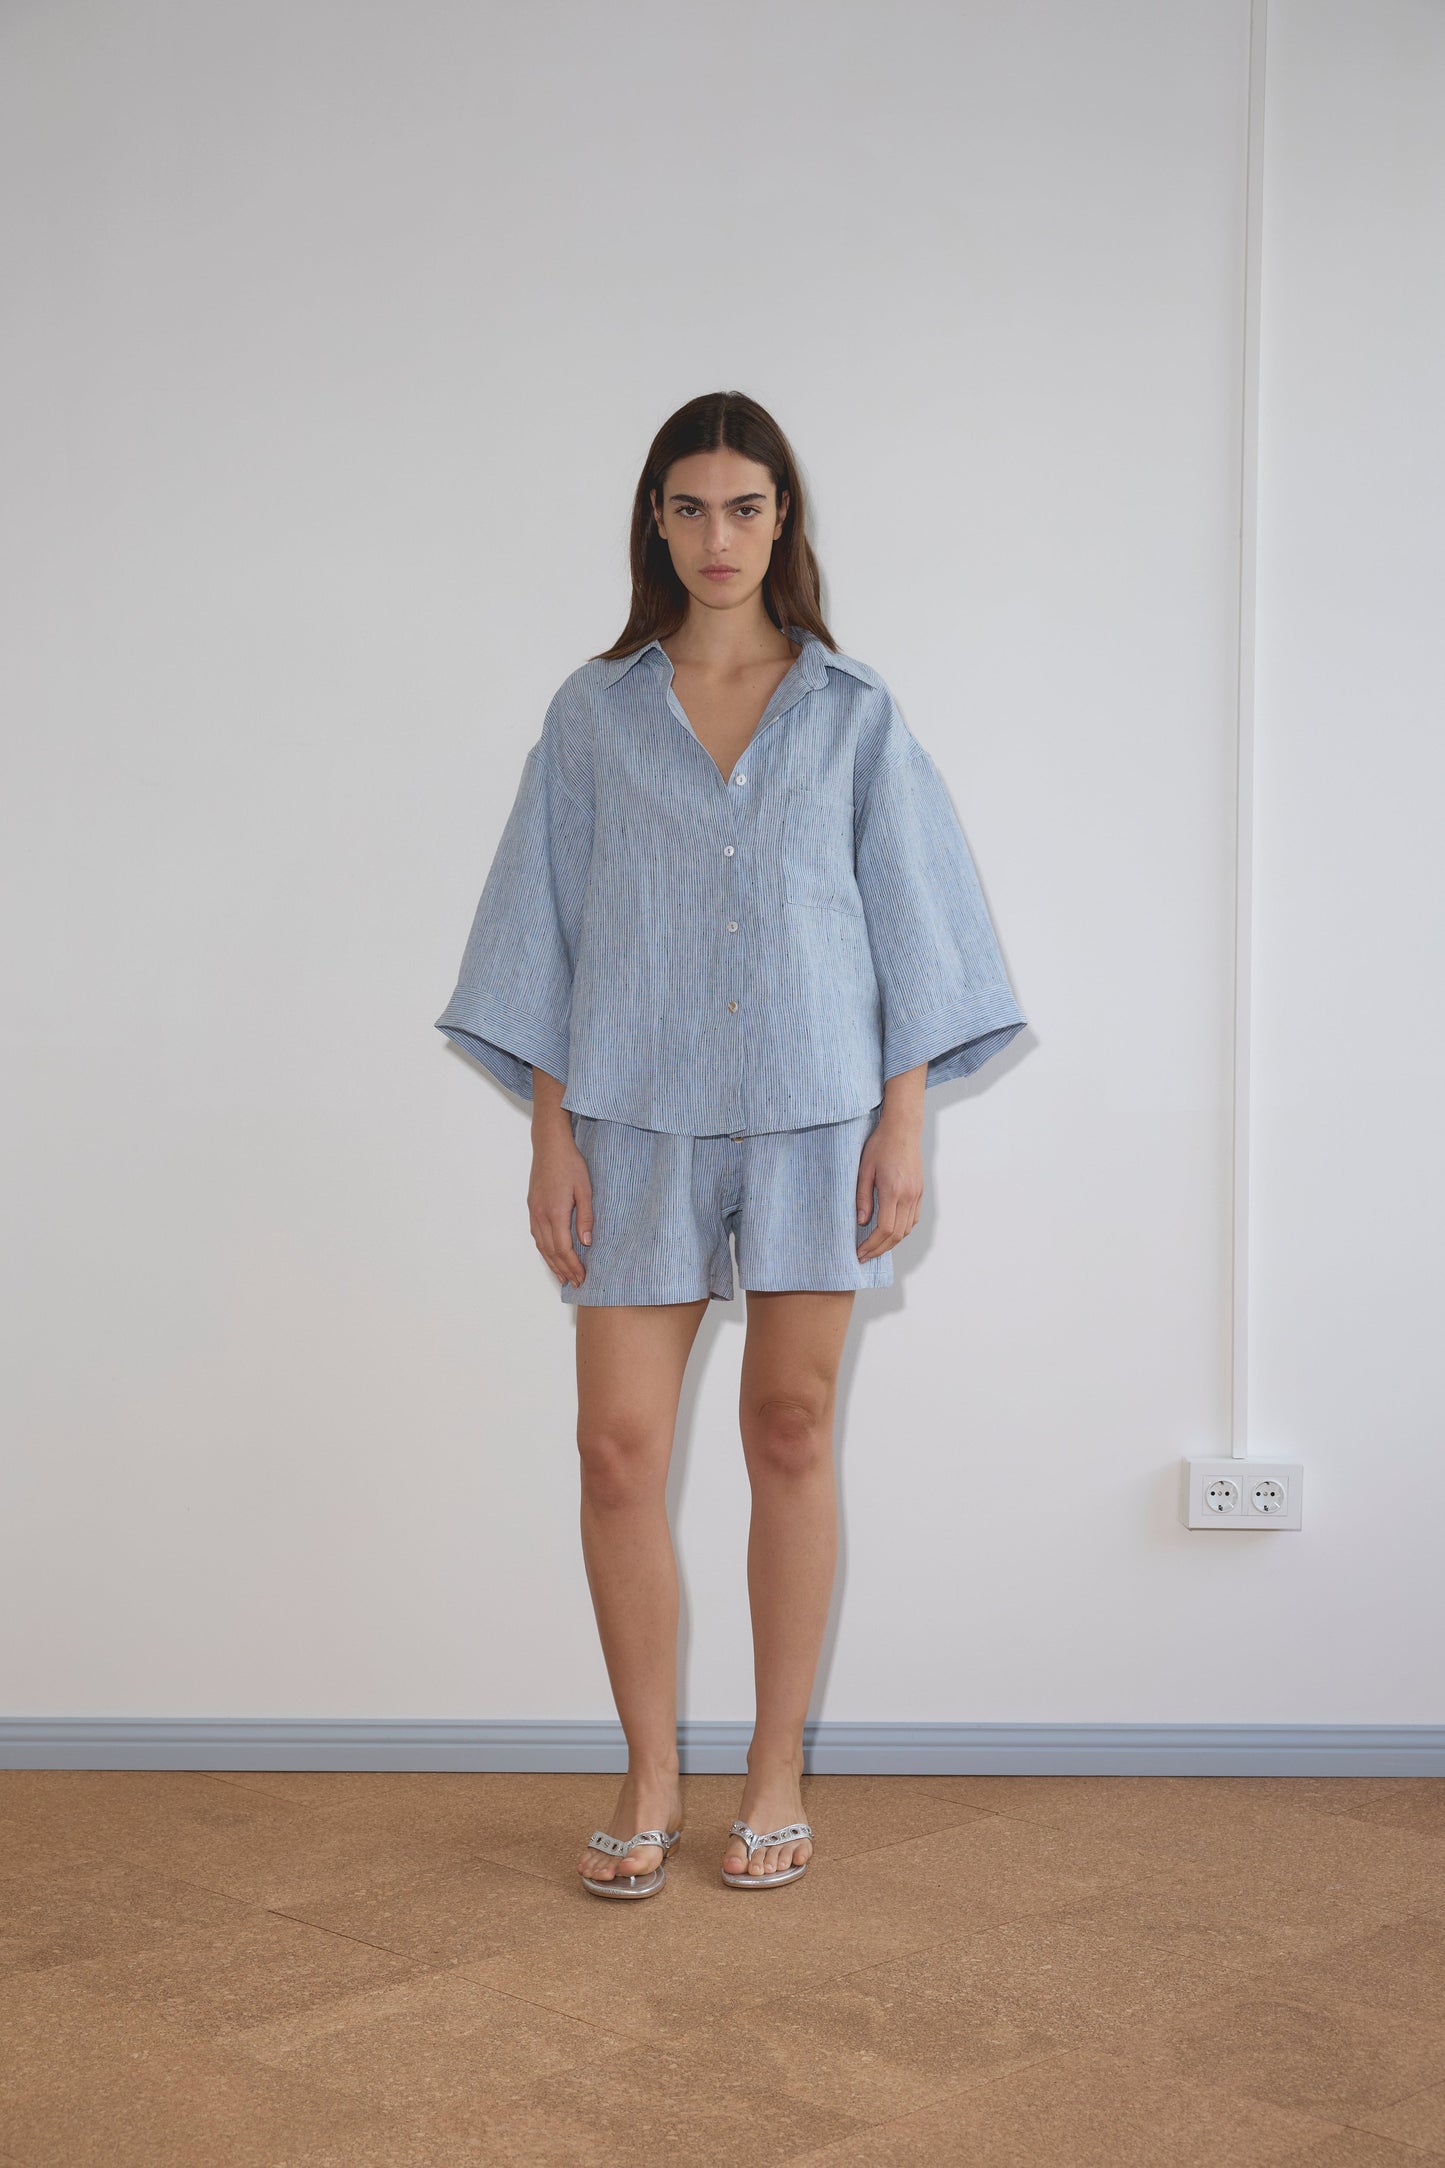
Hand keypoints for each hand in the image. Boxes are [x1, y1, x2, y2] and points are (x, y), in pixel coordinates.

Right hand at [529, 1130, 592, 1286]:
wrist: (549, 1146)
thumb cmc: (570, 1164)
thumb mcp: (585, 1189)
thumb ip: (586, 1217)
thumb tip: (587, 1242)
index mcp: (555, 1212)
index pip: (564, 1248)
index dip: (573, 1265)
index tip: (583, 1277)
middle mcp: (541, 1215)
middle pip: (551, 1251)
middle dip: (563, 1269)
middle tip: (575, 1283)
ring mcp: (533, 1211)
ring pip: (541, 1245)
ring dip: (552, 1263)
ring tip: (563, 1276)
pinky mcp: (532, 1207)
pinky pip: (536, 1235)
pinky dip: (544, 1250)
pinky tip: (551, 1255)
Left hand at [855, 1118, 922, 1260]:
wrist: (902, 1129)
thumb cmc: (880, 1145)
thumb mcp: (863, 1170)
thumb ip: (862, 1198)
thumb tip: (861, 1222)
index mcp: (893, 1191)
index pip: (884, 1229)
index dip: (872, 1245)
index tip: (860, 1252)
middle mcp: (908, 1196)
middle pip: (897, 1235)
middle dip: (879, 1249)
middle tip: (864, 1256)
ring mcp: (916, 1195)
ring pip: (906, 1229)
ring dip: (890, 1242)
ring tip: (874, 1246)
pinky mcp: (919, 1192)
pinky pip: (912, 1219)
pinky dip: (900, 1230)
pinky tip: (888, 1231)